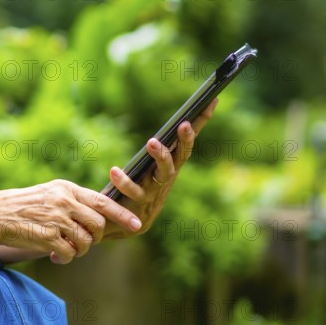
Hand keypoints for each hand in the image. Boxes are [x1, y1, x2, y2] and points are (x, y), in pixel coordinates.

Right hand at [0, 179, 141, 263]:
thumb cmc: (23, 207)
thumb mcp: (50, 194)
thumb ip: (73, 202)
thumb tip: (98, 217)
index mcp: (66, 189)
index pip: (102, 201)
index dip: (122, 214)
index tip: (136, 224)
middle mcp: (64, 201)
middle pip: (98, 224)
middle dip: (95, 237)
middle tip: (82, 241)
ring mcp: (56, 219)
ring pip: (86, 240)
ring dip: (80, 249)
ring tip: (66, 248)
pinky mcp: (47, 236)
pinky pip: (70, 253)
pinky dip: (66, 257)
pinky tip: (55, 254)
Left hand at [103, 99, 217, 238]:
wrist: (125, 223)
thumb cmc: (136, 188)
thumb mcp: (146, 166)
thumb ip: (154, 150)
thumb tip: (160, 126)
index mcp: (171, 165)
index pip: (187, 141)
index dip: (201, 122)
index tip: (211, 100)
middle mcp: (167, 177)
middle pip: (182, 155)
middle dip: (186, 139)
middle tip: (184, 123)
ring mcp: (156, 191)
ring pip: (165, 173)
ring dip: (161, 156)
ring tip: (152, 141)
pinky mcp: (139, 204)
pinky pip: (133, 191)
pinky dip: (124, 181)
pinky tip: (114, 170)